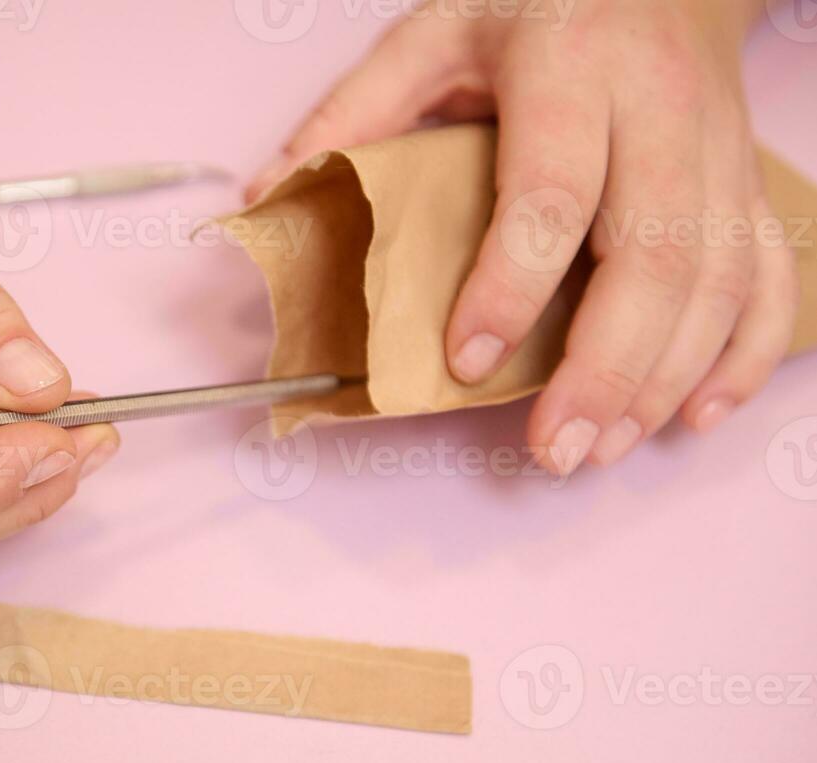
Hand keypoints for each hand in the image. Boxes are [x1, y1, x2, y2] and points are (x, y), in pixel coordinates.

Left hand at [247, 0, 796, 474]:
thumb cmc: (536, 4)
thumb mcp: (433, 32)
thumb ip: (356, 110)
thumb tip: (266, 197)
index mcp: (571, 67)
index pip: (551, 192)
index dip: (509, 285)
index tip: (466, 359)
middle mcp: (661, 108)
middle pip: (654, 254)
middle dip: (605, 366)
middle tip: (554, 448)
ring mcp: (721, 146)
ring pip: (718, 277)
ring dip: (665, 377)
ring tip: (599, 446)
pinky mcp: (749, 180)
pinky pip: (769, 274)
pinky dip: (744, 352)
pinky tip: (695, 411)